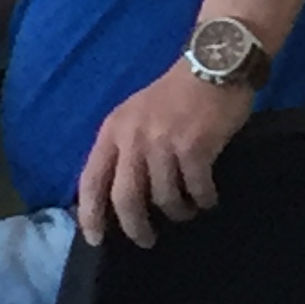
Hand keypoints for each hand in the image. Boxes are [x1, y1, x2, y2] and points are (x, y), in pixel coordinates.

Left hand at [76, 60, 254, 244]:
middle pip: (125, 198)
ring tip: (186, 211)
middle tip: (147, 241)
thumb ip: (125, 147)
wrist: (214, 62)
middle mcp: (134, 137)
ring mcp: (164, 142)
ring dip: (177, 212)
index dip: (90, 214)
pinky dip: (202, 199)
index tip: (95, 239)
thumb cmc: (176, 93)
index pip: (91, 180)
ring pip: (163, 197)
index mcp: (114, 129)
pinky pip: (195, 188)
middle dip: (135, 227)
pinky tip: (208, 198)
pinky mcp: (195, 146)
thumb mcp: (137, 114)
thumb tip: (119, 196)